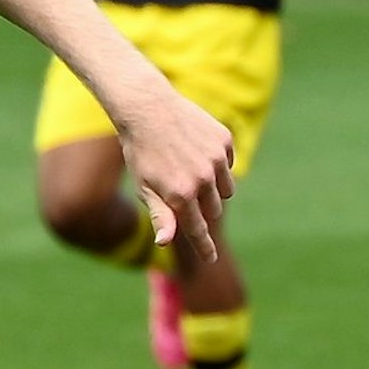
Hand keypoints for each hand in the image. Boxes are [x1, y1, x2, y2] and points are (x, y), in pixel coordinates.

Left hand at [117, 93, 235, 263]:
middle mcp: (202, 179)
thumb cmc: (141, 151)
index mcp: (179, 195)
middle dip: (202, 208)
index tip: (211, 259)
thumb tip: (165, 243)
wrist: (147, 109)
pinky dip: (216, 164)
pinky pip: (228, 164)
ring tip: (188, 170)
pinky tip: (195, 151)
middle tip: (184, 191)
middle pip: (213, 210)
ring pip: (226, 189)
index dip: (204, 247)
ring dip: (212, 188)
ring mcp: (216, 159)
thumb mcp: (144, 186)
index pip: (197, 230)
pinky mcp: (224, 142)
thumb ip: (160, 215)